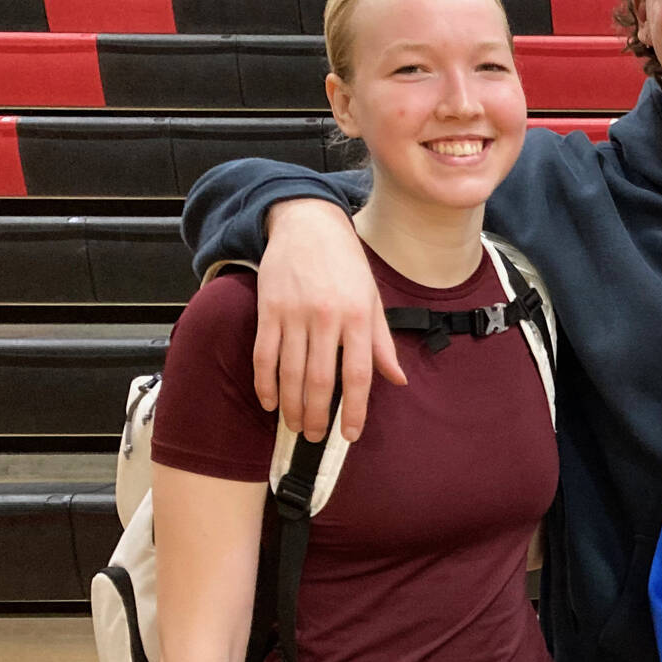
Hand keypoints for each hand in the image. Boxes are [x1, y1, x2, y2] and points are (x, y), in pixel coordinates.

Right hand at [255, 198, 404, 441]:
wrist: (308, 224)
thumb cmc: (346, 265)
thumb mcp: (372, 299)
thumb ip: (382, 343)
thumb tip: (397, 379)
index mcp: (358, 317)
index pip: (359, 374)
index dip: (356, 409)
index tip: (351, 435)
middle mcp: (327, 318)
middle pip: (322, 380)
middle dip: (319, 415)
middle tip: (317, 437)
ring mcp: (294, 314)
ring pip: (291, 373)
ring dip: (293, 406)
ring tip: (296, 426)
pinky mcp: (268, 310)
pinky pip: (264, 355)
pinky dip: (265, 383)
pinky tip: (270, 402)